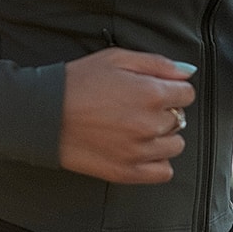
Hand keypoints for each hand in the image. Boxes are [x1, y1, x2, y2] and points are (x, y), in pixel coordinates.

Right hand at [60, 48, 196, 183]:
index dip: (173, 88)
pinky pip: (163, 172)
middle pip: (180, 118)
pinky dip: (157, 161)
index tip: (157, 88)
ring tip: (138, 127)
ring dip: (163, 135)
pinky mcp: (127, 172)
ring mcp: (140, 152)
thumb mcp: (117, 58)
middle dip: (165, 110)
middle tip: (138, 105)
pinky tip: (140, 148)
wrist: (45, 113)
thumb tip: (187, 72)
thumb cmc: (78, 81)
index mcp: (151, 93)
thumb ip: (157, 63)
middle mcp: (150, 124)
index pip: (187, 94)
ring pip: (175, 145)